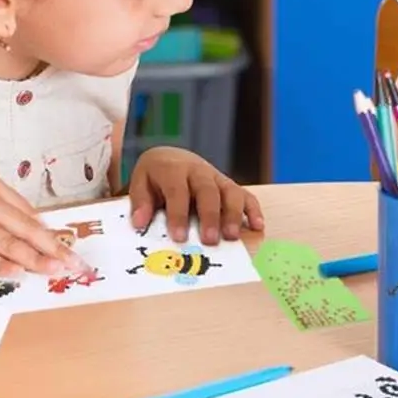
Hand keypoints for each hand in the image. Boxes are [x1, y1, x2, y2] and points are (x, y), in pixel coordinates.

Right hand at [0, 173, 88, 277]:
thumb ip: (1, 207)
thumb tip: (32, 228)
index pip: (30, 215)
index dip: (52, 235)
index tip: (71, 249)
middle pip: (25, 229)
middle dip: (53, 248)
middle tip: (75, 264)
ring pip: (7, 243)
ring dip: (34, 260)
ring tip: (55, 271)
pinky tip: (17, 273)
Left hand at [129, 147, 263, 244]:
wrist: (170, 157)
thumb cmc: (155, 176)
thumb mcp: (141, 182)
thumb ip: (141, 202)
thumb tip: (140, 222)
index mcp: (173, 169)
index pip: (177, 191)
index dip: (178, 214)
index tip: (179, 237)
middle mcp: (198, 171)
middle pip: (207, 190)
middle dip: (209, 215)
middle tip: (209, 239)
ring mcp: (216, 177)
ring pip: (229, 191)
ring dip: (233, 213)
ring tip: (232, 236)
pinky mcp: (228, 184)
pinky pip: (244, 194)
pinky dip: (252, 209)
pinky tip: (258, 226)